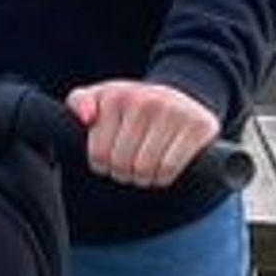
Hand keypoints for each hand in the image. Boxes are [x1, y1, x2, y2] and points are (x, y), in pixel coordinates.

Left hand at [69, 78, 221, 188]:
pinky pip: (169, 168)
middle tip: (129, 168)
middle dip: (123, 173)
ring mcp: (173, 112)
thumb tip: (86, 117)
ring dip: (142, 178)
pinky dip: (162, 178)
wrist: (182, 98)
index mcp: (117, 96)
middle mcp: (145, 101)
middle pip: (121, 164)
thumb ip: (79, 102)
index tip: (110, 159)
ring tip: (144, 170)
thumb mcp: (102, 98)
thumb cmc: (133, 106)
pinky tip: (161, 170)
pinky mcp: (196, 127)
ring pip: (144, 169)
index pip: (97, 154)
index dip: (102, 165)